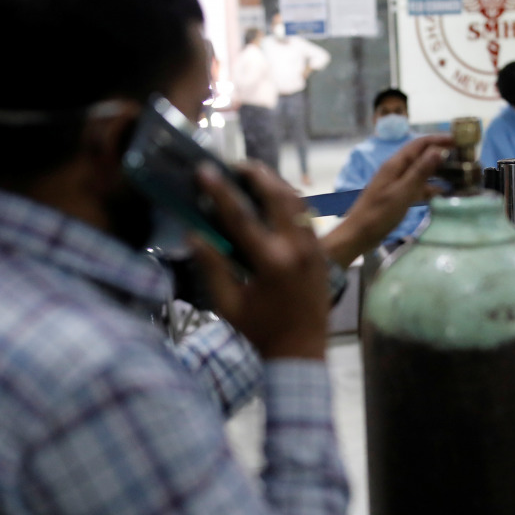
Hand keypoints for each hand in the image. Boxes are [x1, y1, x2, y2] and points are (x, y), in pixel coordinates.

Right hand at [192, 162, 328, 360]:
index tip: (204, 170)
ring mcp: (313, 247)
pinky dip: (288, 200)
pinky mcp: (321, 251)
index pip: (241, 216)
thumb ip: (212, 267)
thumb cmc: (260, 331)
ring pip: (297, 201)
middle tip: (234, 164)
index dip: (220, 190)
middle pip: (277, 195)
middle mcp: (296, 248)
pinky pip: (305, 215)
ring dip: (274, 182)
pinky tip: (272, 196)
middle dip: (255, 174)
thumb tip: (193, 234)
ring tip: (253, 173)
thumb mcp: (228, 304)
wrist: (301, 350)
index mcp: (271, 262)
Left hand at [322, 134, 452, 267]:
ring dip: (438, 171)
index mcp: (395, 165)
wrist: (358, 235)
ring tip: (458, 174)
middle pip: (421, 156)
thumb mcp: (402, 193)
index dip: (439, 139)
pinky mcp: (397, 196)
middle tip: (462, 157)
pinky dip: (431, 188)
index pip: (419, 144)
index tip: (458, 140)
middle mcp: (396, 170)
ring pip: (420, 172)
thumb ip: (420, 172)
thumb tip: (438, 150)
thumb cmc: (378, 214)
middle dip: (441, 154)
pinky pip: (417, 187)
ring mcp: (396, 183)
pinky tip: (444, 193)